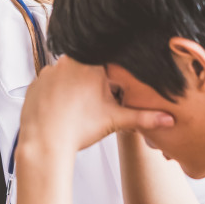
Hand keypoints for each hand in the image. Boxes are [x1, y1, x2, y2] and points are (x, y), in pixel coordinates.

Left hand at [18, 57, 173, 155]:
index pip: (105, 62)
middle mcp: (67, 62)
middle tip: (92, 102)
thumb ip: (143, 117)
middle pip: (86, 67)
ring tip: (76, 108)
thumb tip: (169, 119)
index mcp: (91, 64)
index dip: (109, 76)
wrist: (45, 142)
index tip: (108, 89)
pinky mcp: (35, 83)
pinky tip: (60, 109)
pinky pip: (49, 84)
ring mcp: (48, 71)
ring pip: (67, 75)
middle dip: (91, 82)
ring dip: (73, 87)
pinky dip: (56, 95)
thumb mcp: (115, 120)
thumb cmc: (80, 129)